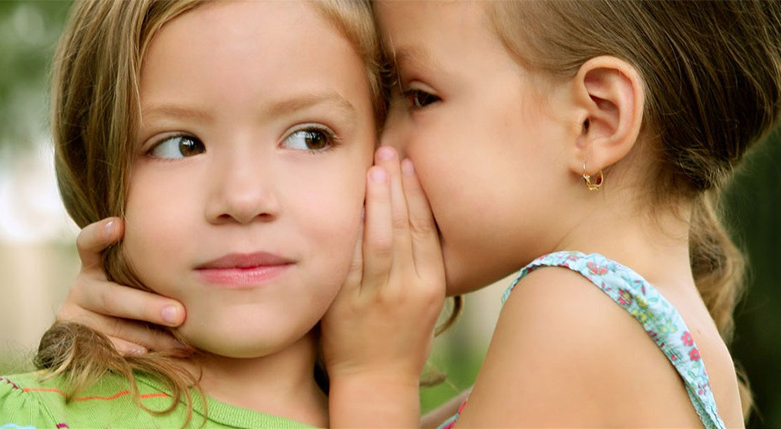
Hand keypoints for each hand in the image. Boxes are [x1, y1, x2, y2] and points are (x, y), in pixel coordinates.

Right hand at [56, 217, 189, 355]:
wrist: (108, 329)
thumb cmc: (140, 289)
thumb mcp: (138, 273)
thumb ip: (154, 264)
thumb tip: (208, 253)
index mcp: (94, 263)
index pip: (88, 243)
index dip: (100, 234)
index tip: (119, 225)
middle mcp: (82, 288)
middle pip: (110, 297)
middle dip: (146, 306)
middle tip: (179, 313)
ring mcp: (77, 317)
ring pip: (114, 328)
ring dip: (150, 335)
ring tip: (182, 340)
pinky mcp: (80, 343)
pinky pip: (111, 350)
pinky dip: (137, 351)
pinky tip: (162, 353)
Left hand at [324, 147, 446, 426]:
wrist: (375, 380)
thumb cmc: (400, 336)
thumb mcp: (423, 298)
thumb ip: (419, 260)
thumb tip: (410, 212)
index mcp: (432, 284)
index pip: (427, 227)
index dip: (418, 192)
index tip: (409, 162)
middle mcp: (409, 287)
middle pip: (406, 225)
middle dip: (397, 184)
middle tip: (389, 150)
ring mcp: (378, 295)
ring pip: (381, 238)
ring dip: (378, 199)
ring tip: (375, 167)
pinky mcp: (348, 303)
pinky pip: (350, 259)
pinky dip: (351, 229)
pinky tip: (348, 205)